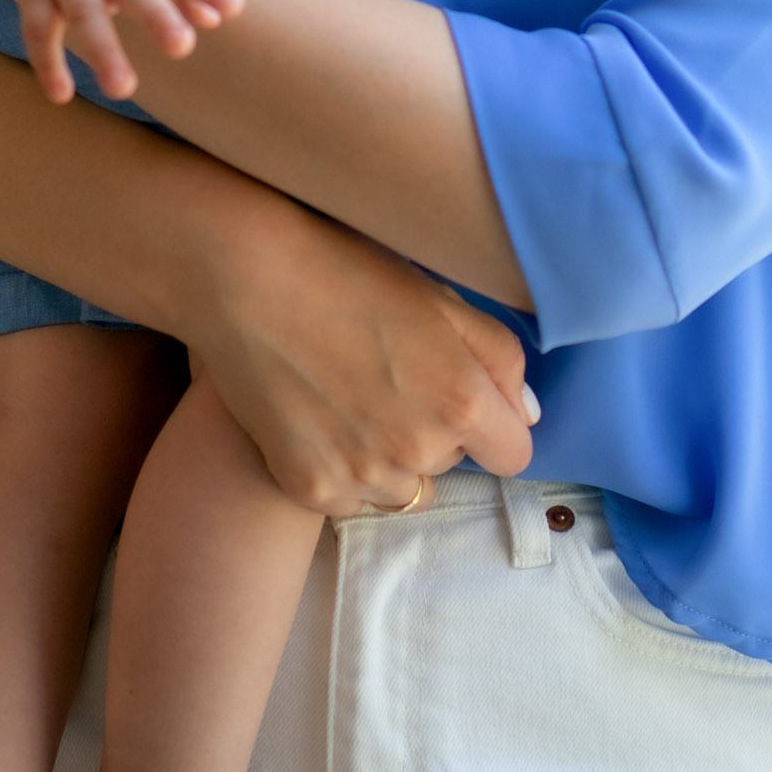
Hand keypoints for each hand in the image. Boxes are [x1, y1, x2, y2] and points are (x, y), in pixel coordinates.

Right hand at [188, 198, 539, 516]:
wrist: (246, 280)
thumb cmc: (348, 272)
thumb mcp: (442, 298)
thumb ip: (500, 360)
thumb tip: (525, 416)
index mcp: (462, 401)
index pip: (514, 455)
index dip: (494, 426)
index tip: (462, 399)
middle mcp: (418, 450)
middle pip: (450, 465)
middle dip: (432, 430)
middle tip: (386, 375)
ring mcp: (362, 475)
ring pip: (400, 489)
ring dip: (388, 458)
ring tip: (349, 398)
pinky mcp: (310, 489)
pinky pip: (348, 499)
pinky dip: (339, 470)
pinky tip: (315, 418)